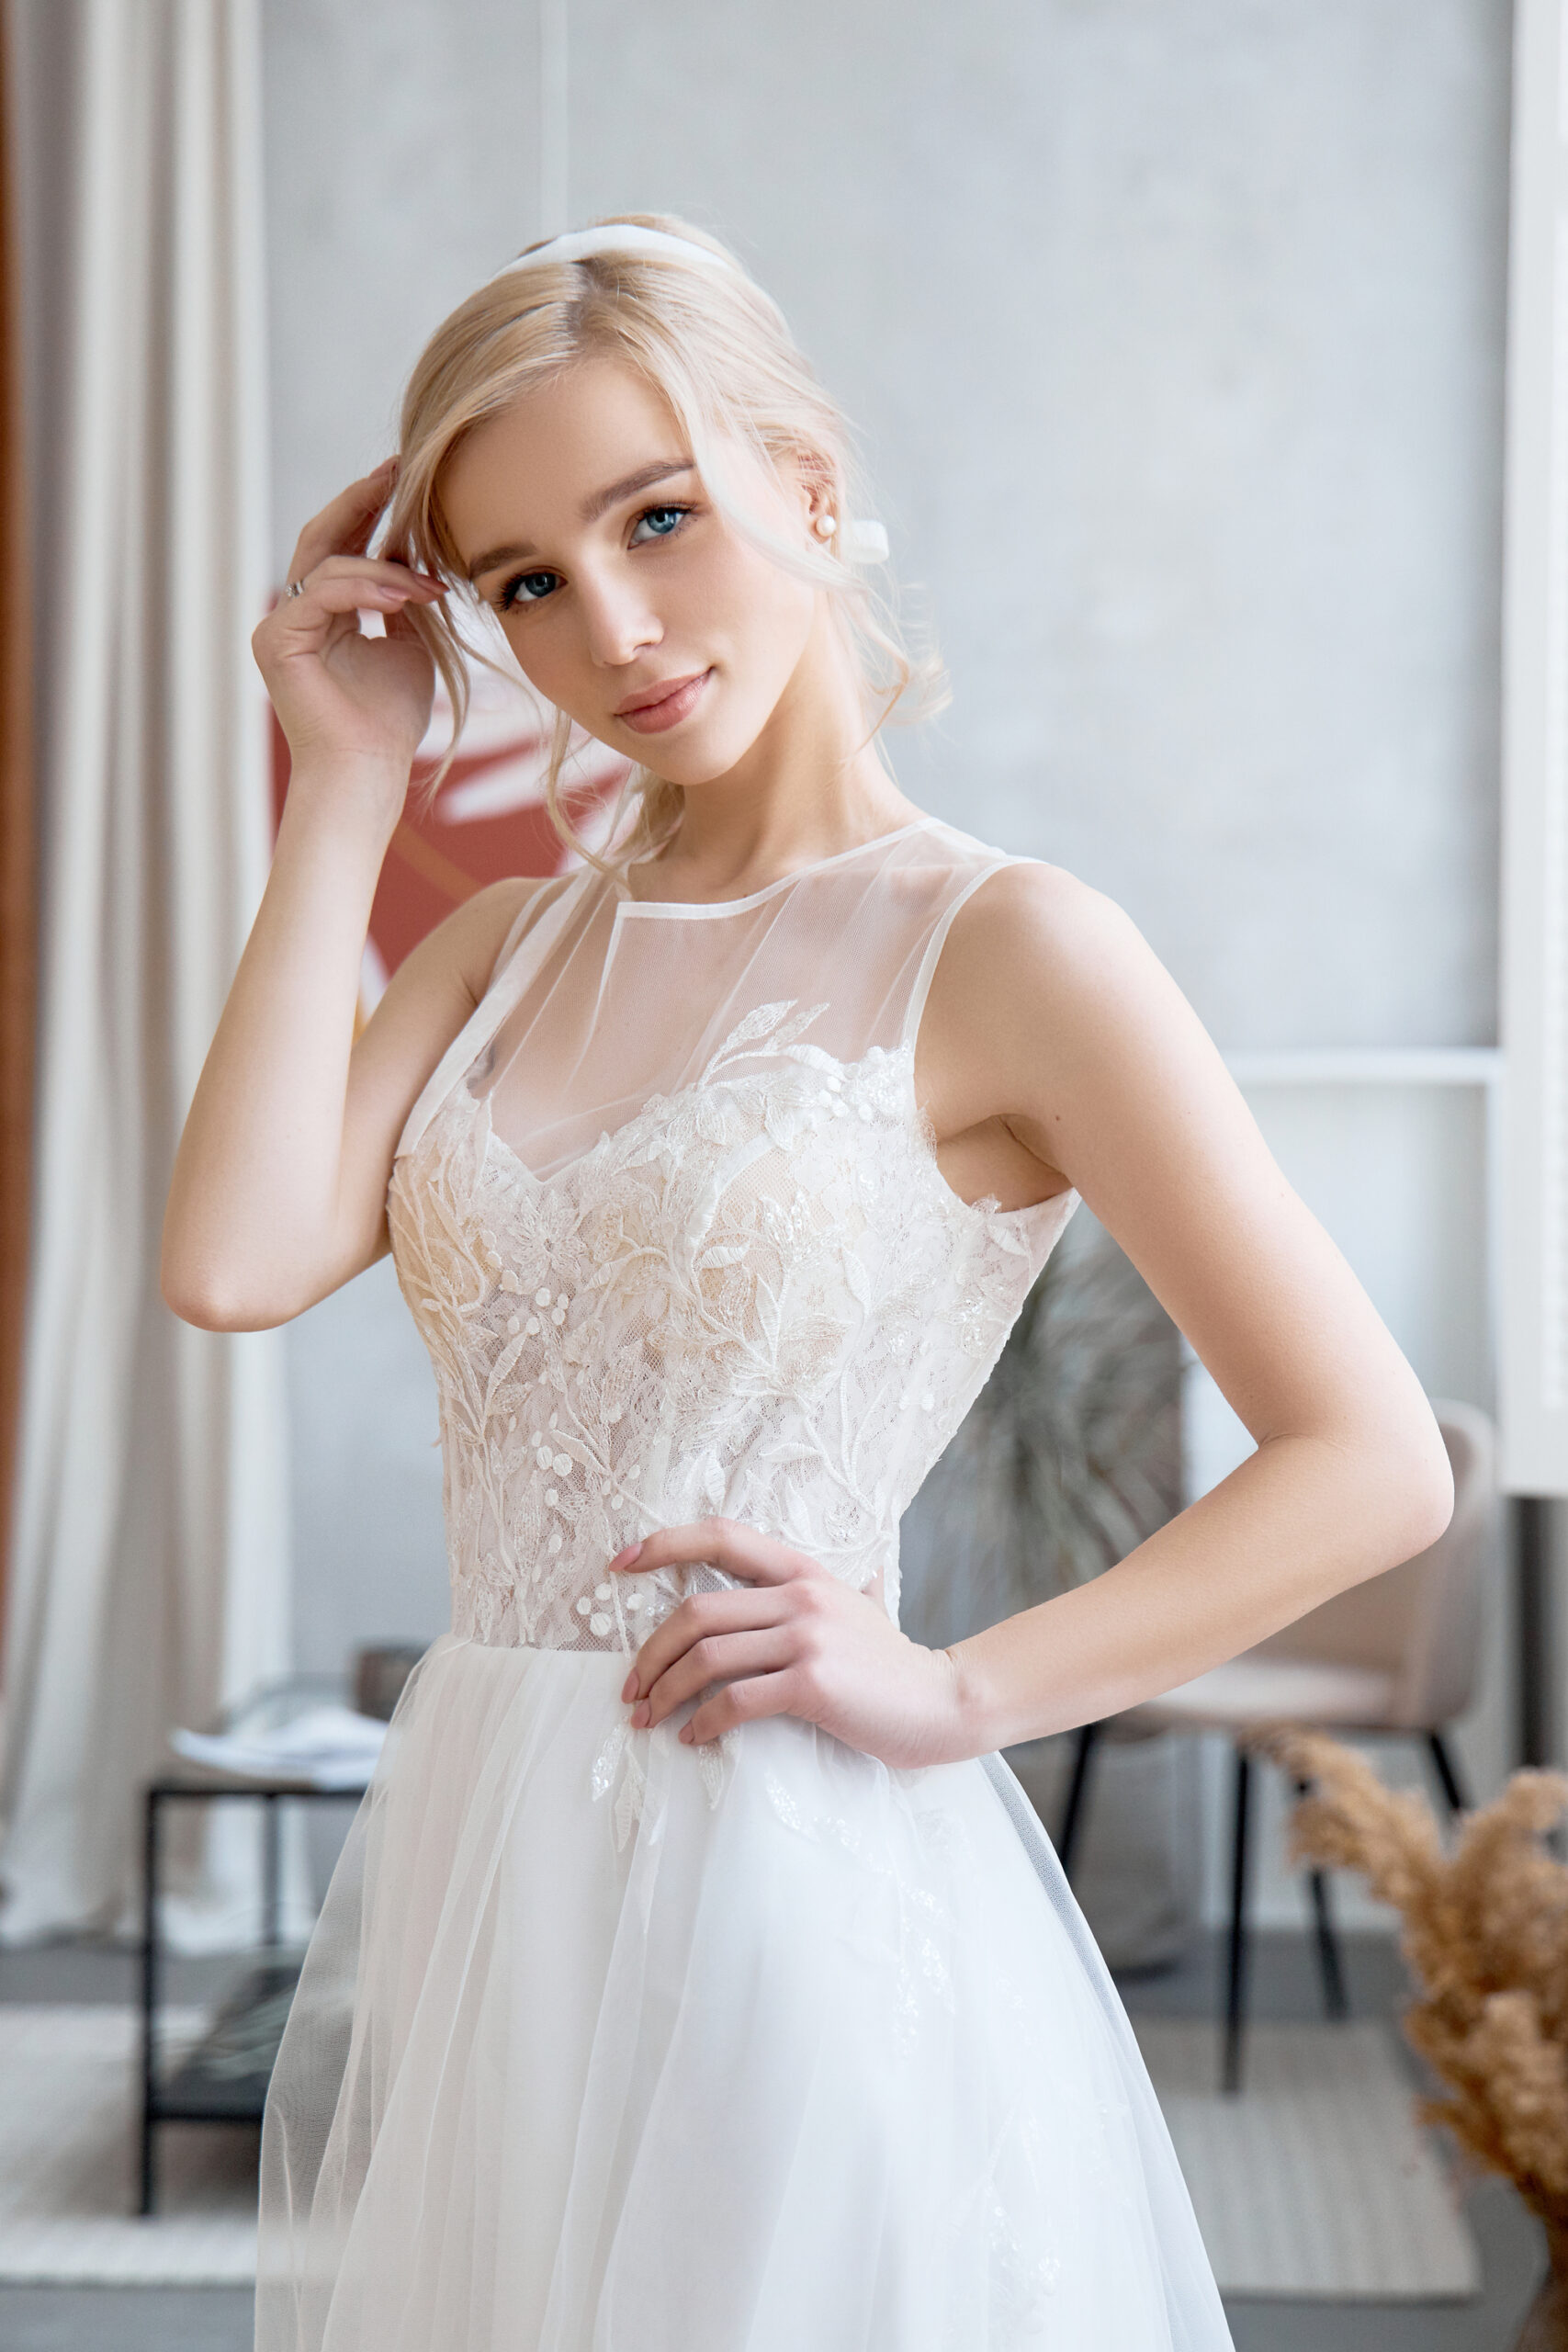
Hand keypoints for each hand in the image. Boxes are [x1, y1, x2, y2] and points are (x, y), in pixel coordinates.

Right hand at [252, 460, 444, 823]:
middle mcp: (295, 612)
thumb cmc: (388, 720)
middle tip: (398, 470)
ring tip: (429, 585)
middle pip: (324, 538)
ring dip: (386, 569)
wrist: (368, 770)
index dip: (371, 509)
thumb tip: (413, 556)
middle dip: (363, 502)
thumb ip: (404, 601)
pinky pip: (322, 596)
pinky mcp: (277, 642)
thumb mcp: (409, 647)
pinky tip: (403, 598)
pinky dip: (365, 591)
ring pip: (329, 566)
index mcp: (323, 612)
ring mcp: (280, 626)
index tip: (404, 477)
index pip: (343, 545)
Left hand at [614, 1518, 973, 1769]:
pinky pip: (734, 1701)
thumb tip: (781, 1586)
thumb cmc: (890, 1664)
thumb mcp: (852, 1606)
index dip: (663, 1544)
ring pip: (706, 1657)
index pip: (720, 1536)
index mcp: (802, 1570)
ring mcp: (808, 1637)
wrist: (944, 1701)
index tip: (619, 1564)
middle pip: (695, 1611)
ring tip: (647, 1718)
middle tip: (630, 1688)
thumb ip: (814, 1592)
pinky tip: (693, 1739)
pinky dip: (701, 1722)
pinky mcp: (813, 1683)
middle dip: (649, 1653)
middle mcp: (800, 1595)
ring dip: (664, 1692)